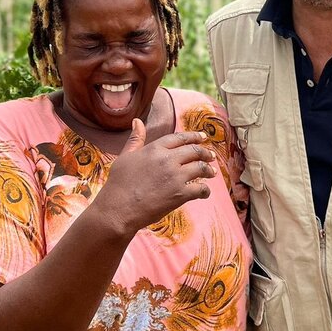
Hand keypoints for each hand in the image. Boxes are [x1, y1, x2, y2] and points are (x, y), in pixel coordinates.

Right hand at [100, 120, 215, 234]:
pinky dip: (205, 191)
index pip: (180, 138)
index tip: (203, 137)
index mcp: (155, 148)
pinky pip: (200, 189)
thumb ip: (135, 139)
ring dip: (208, 170)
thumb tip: (137, 121)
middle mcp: (167, 159)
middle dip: (205, 153)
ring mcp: (175, 176)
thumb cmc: (118, 184)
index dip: (194, 137)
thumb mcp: (125, 156)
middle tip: (211, 156)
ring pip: (200, 168)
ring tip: (212, 173)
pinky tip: (204, 192)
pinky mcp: (180, 194)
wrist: (118, 209)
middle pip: (194, 151)